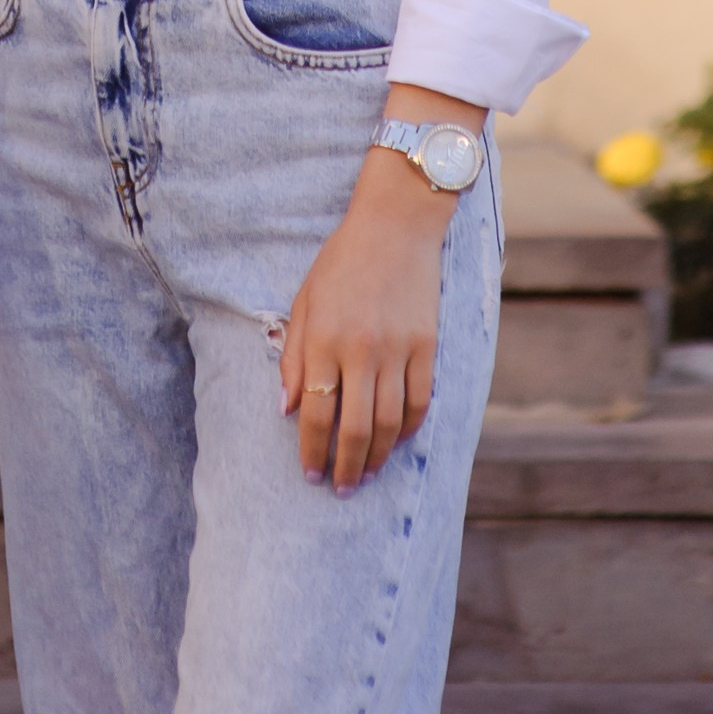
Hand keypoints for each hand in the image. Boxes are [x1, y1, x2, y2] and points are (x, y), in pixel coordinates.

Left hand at [279, 157, 449, 491]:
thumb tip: (286, 408)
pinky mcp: (426, 346)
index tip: (310, 475)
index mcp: (324, 339)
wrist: (395, 224)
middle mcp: (360, 350)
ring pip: (390, 423)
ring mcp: (397, 350)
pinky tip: (399, 442)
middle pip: (355, 428)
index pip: (316, 413)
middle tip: (340, 489)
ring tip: (367, 474)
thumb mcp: (305, 300)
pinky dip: (410, 429)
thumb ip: (294, 356)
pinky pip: (419, 402)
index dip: (312, 451)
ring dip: (378, 457)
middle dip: (345, 467)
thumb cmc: (342, 261)